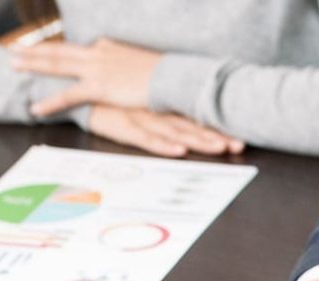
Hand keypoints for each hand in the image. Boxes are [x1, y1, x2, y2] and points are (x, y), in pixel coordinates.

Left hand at [16, 37, 158, 113]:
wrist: (173, 77)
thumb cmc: (164, 74)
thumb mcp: (141, 64)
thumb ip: (125, 66)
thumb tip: (123, 73)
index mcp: (106, 47)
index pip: (76, 49)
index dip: (56, 49)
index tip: (41, 48)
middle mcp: (97, 53)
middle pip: (59, 50)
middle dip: (34, 49)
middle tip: (14, 49)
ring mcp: (96, 69)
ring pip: (56, 65)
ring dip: (32, 65)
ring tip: (11, 65)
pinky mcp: (99, 87)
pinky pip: (68, 96)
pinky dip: (50, 102)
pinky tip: (35, 108)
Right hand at [79, 104, 242, 157]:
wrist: (77, 92)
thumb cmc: (114, 102)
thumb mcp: (142, 107)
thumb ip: (164, 115)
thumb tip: (189, 128)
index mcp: (162, 105)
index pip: (195, 116)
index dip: (218, 126)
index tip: (240, 135)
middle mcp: (157, 110)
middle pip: (192, 124)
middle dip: (216, 135)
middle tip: (239, 144)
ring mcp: (142, 118)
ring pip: (175, 131)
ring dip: (198, 140)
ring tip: (219, 147)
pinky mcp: (124, 127)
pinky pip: (147, 138)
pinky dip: (163, 145)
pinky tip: (179, 150)